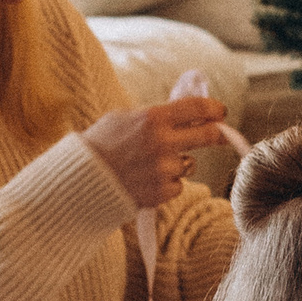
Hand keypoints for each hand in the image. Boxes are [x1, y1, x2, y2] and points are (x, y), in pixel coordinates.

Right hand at [82, 94, 225, 206]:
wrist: (81, 179)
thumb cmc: (102, 143)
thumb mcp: (126, 116)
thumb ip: (158, 114)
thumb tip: (189, 111)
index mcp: (153, 118)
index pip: (198, 108)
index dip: (214, 108)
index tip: (220, 111)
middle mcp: (162, 142)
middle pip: (208, 135)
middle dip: (218, 134)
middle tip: (219, 133)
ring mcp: (162, 169)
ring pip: (190, 164)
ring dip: (179, 163)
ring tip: (153, 163)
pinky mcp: (160, 192)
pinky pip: (178, 186)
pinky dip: (167, 184)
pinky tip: (147, 179)